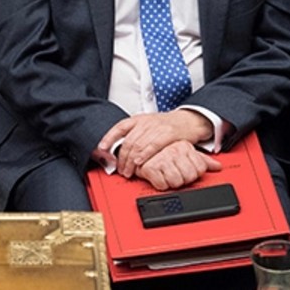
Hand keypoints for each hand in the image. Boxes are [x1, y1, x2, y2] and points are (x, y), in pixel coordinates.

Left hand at [98, 110, 213, 177]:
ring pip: (138, 145)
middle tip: (120, 169)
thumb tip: (116, 148)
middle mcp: (146, 122)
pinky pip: (153, 145)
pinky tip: (139, 163)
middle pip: (128, 141)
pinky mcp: (168, 133)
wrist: (188, 121)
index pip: (119, 128)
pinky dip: (144, 155)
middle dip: (121, 157)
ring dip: (131, 160)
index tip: (101, 148)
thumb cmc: (166, 126)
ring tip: (128, 171)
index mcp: (138, 119)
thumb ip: (134, 135)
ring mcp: (157, 127)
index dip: (108, 138)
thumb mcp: (147, 125)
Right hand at [135, 140, 221, 189]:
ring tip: (166, 176)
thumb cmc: (161, 150)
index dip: (194, 174)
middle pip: (189, 177)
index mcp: (184, 146)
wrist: (139, 147)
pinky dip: (160, 184)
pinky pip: (162, 185)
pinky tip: (157, 177)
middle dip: (183, 179)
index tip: (186, 171)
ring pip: (176, 182)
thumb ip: (202, 159)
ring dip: (171, 182)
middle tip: (175, 174)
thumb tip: (217, 166)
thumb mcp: (185, 151)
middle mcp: (174, 151)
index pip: (200, 169)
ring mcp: (162, 158)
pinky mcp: (149, 167)